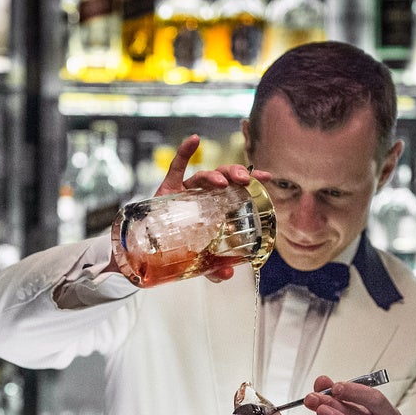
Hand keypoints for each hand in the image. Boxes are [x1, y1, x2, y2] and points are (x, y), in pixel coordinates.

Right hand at [157, 135, 271, 282]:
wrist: (148, 248)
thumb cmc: (179, 247)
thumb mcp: (199, 260)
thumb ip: (213, 268)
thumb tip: (228, 274)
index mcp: (216, 206)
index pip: (237, 188)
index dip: (252, 180)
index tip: (266, 179)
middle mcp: (203, 195)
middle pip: (224, 177)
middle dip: (236, 174)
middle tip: (245, 182)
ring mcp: (185, 190)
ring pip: (203, 174)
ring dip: (215, 173)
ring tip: (222, 181)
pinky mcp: (167, 188)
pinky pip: (176, 166)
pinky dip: (184, 151)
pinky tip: (195, 140)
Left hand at [303, 375, 400, 414]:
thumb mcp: (344, 412)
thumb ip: (333, 395)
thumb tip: (321, 381)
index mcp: (387, 414)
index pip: (373, 398)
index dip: (354, 391)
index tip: (334, 387)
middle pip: (364, 414)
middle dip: (339, 404)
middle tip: (318, 398)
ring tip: (321, 411)